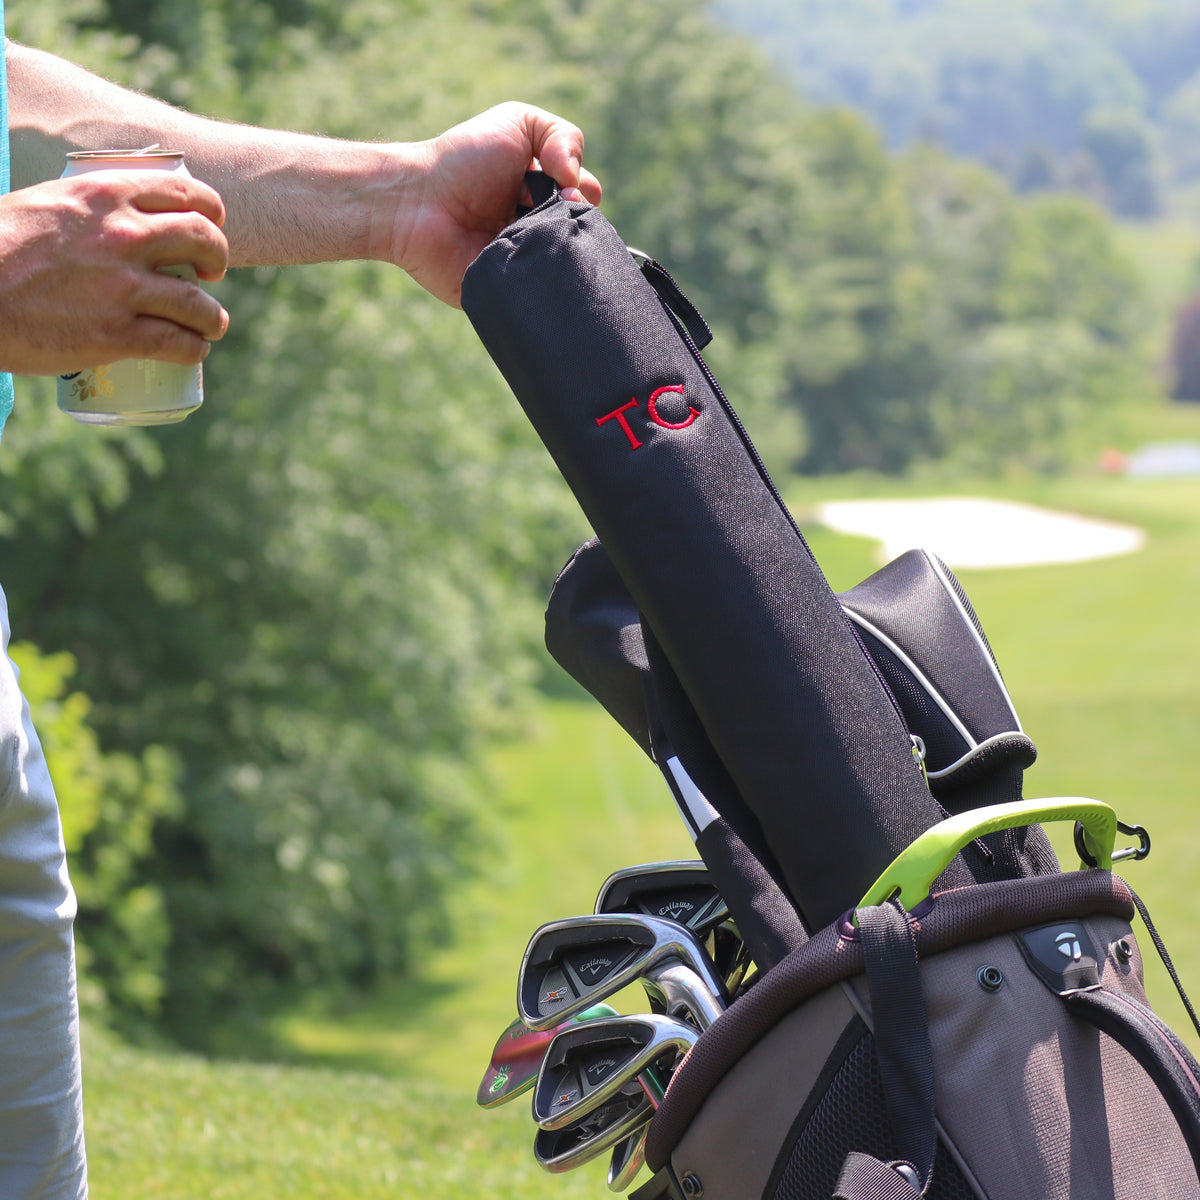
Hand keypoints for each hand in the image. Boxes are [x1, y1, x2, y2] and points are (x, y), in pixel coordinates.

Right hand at [0, 170, 229, 375]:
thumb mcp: (45, 206)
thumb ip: (86, 211)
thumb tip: (115, 217)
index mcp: (104, 195)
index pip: (186, 193)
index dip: (211, 213)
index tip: (211, 227)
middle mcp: (123, 237)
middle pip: (204, 242)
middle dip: (218, 259)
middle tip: (211, 274)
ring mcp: (123, 288)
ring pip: (200, 303)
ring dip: (214, 317)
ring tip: (211, 324)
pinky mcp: (116, 334)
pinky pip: (178, 343)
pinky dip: (194, 348)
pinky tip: (193, 349)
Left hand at [384, 102, 602, 306]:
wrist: (417, 202)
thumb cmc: (464, 160)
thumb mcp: (519, 123)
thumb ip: (563, 135)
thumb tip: (579, 181)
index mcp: (543, 193)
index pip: (587, 200)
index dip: (583, 193)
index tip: (563, 187)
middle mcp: (537, 228)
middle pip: (583, 233)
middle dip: (574, 219)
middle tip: (549, 209)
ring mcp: (524, 261)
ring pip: (567, 265)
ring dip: (557, 246)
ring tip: (529, 231)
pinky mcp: (510, 291)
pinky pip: (541, 295)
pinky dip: (540, 277)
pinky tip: (525, 260)